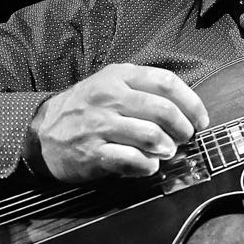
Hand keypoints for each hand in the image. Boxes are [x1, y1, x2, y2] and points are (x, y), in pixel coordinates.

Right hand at [28, 63, 209, 182]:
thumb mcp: (111, 84)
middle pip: (163, 110)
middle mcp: (110, 98)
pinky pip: (132, 160)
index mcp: (119, 76)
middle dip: (183, 128)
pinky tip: (149, 165)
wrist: (42, 130)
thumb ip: (144, 90)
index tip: (200, 120)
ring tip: (166, 151)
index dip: (191, 103)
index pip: (167, 83)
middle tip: (185, 138)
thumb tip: (186, 110)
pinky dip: (148, 166)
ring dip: (167, 148)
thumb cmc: (86, 108)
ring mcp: (100, 125)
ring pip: (151, 136)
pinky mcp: (93, 153)